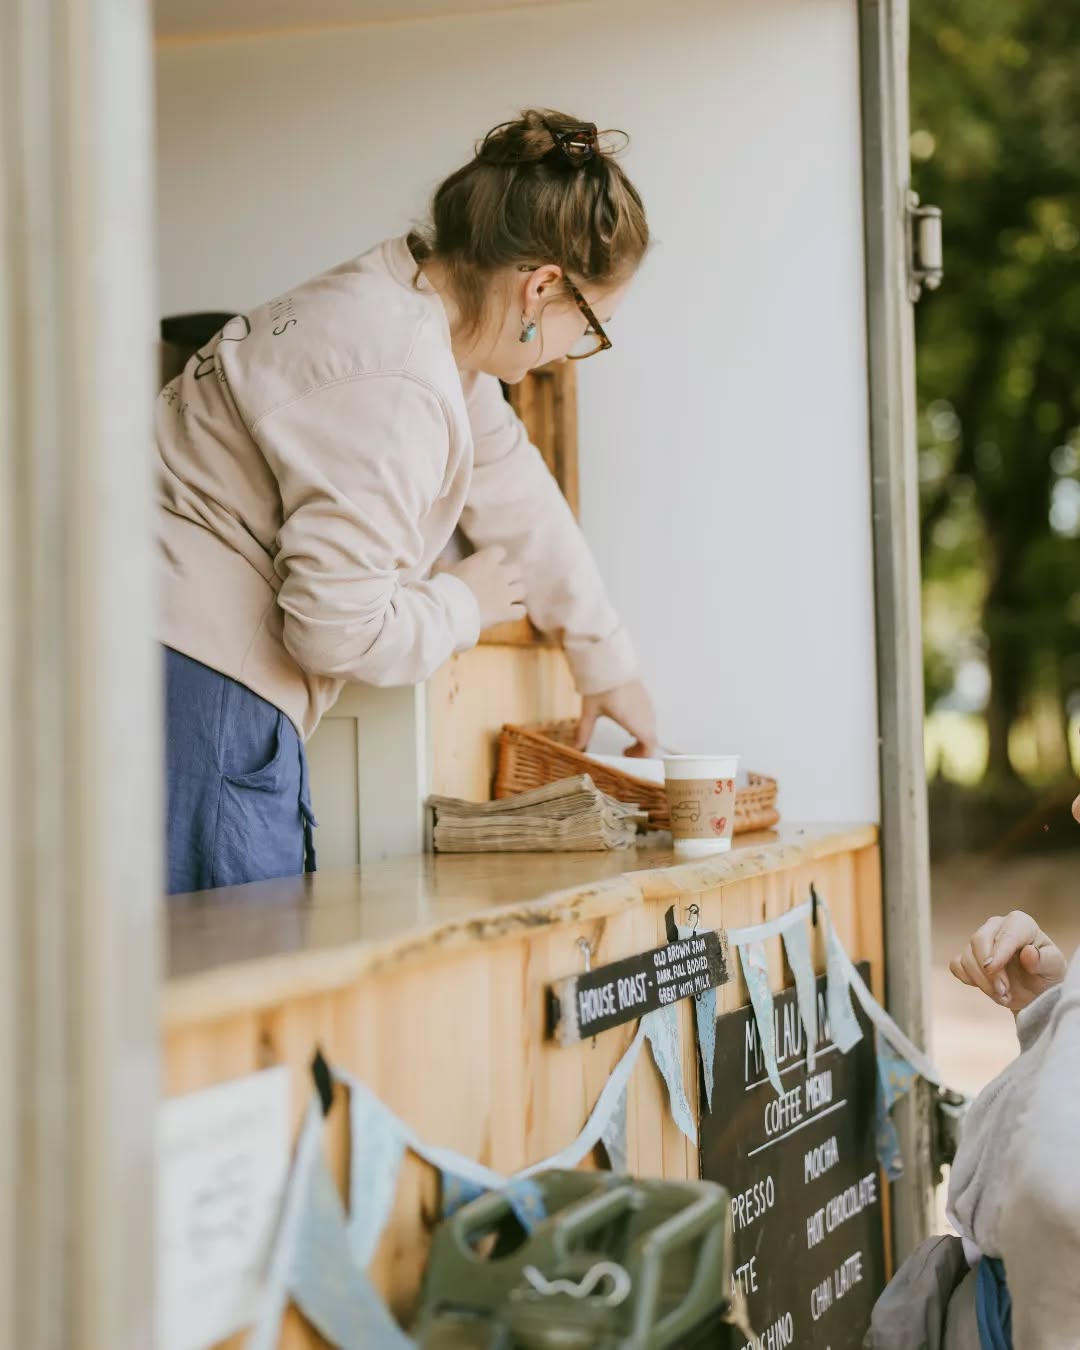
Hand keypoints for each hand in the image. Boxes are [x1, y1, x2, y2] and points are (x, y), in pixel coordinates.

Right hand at [448, 547, 525, 629]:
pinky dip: (516, 612)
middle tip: (502, 583)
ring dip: (516, 593)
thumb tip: (442, 559)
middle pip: (517, 570)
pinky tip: (509, 614)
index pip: (500, 551)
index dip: (496, 558)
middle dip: (511, 576)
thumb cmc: (445, 587)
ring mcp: (506, 594)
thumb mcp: (441, 570)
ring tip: (507, 598)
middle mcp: (501, 574)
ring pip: (522, 589)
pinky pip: (521, 611)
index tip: (489, 564)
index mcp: (486, 560)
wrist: (450, 609)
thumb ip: (444, 563)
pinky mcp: (507, 612)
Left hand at [576, 680, 658, 758]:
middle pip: (652, 739)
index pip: (649, 746)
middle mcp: (645, 715)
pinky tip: (628, 722)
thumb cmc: (601, 685)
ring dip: (642, 737)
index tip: (627, 756)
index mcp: (634, 721)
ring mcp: (647, 706)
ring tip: (627, 738)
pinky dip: (643, 726)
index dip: (642, 756)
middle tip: (626, 752)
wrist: (610, 661)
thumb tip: (576, 747)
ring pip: (652, 728)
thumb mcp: (590, 711)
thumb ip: (584, 732)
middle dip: (641, 749)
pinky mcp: (645, 698)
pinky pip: (650, 718)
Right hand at [949, 910, 1065, 1012]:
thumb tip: (1028, 952)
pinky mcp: (968, 957)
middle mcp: (997, 927)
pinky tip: (988, 989)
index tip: (992, 969)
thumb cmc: (1047, 974)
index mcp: (1020, 923)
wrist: (1035, 990)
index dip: (998, 952)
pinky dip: (969, 980)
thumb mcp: (1054, 969)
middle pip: (979, 939)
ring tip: (1003, 996)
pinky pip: (957, 966)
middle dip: (988, 970)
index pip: (1005, 933)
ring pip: (967, 957)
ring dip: (983, 981)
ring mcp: (980, 941)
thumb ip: (1044, 960)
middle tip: (1003, 992)